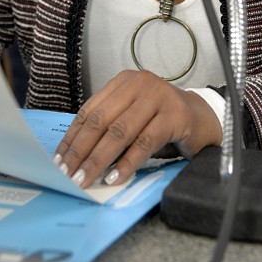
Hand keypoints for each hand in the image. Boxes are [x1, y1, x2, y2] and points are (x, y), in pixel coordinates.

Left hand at [53, 70, 221, 188]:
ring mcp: (158, 96)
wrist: (202, 118)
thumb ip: (109, 128)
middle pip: (101, 120)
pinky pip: (144, 142)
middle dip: (81, 150)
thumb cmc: (162, 120)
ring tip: (86, 179)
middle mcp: (139, 83)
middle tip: (68, 174)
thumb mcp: (132, 117)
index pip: (90, 110)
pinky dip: (127, 163)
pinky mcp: (174, 114)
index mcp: (123, 81)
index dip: (73, 136)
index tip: (59, 160)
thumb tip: (77, 158)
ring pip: (120, 131)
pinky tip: (114, 178)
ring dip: (99, 159)